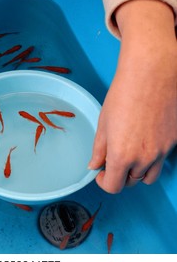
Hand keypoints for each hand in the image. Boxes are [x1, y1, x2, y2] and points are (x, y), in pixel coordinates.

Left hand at [88, 0, 176, 192]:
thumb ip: (99, 150)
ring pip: (148, 175)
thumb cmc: (124, 95)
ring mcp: (162, 151)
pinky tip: (144, 140)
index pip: (113, 186)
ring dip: (136, 171)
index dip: (104, 183)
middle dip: (119, 176)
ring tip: (129, 153)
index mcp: (122, 155)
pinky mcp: (174, 142)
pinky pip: (161, 160)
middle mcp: (144, 158)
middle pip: (131, 183)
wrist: (152, 74)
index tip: (100, 174)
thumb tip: (94, 166)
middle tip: (112, 161)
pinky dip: (151, 158)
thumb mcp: (103, 124)